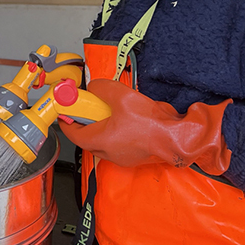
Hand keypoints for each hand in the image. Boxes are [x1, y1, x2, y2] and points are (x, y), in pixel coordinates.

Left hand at [59, 78, 231, 173]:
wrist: (178, 137)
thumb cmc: (151, 123)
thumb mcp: (120, 95)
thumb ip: (101, 88)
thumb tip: (94, 88)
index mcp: (101, 141)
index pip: (74, 134)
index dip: (67, 120)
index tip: (66, 110)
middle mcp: (110, 153)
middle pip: (88, 138)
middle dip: (86, 122)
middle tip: (89, 107)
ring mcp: (123, 157)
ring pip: (104, 141)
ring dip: (103, 126)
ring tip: (112, 110)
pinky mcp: (136, 155)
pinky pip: (119, 143)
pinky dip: (118, 131)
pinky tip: (128, 118)